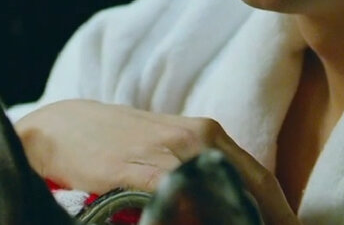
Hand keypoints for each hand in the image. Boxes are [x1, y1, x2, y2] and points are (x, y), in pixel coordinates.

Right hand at [14, 100, 299, 224]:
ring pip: (220, 197)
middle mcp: (198, 139)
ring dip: (233, 220)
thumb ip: (201, 173)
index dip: (281, 215)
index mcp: (209, 135)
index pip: (261, 182)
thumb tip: (233, 206)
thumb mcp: (169, 151)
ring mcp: (170, 152)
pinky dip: (188, 218)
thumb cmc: (118, 143)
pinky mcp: (139, 168)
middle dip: (267, 220)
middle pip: (252, 190)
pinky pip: (176, 200)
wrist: (61, 128)